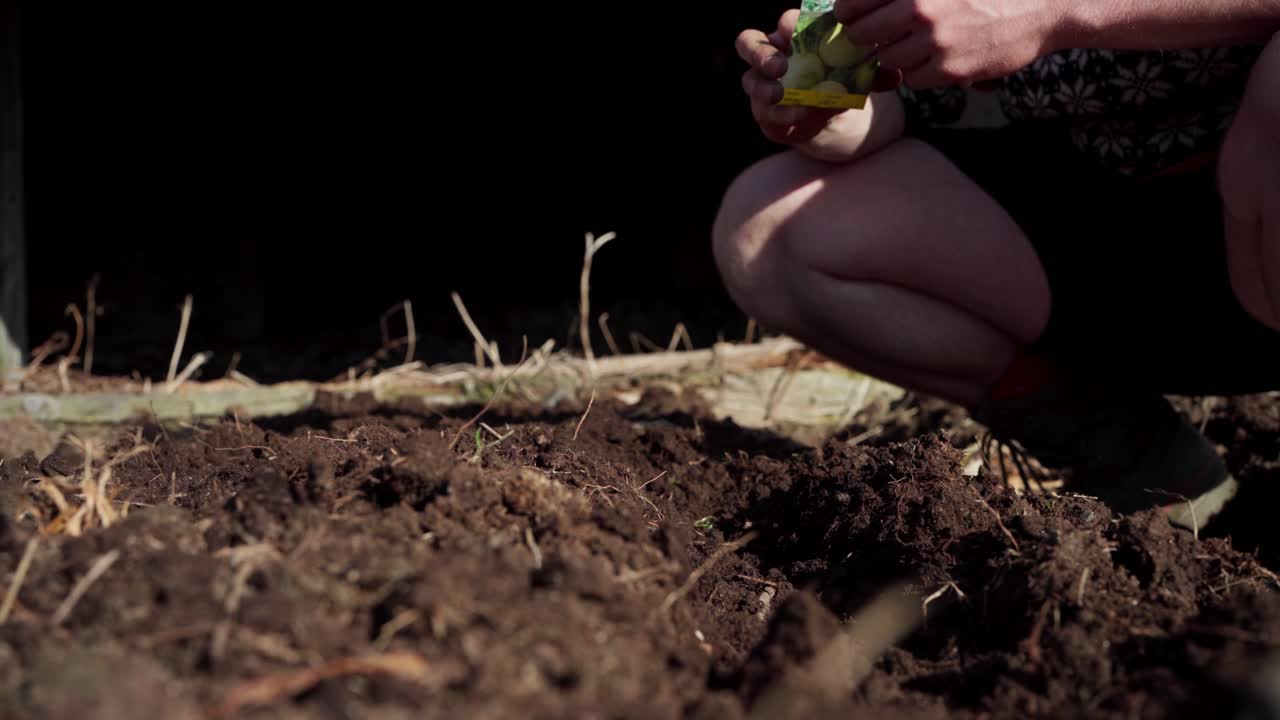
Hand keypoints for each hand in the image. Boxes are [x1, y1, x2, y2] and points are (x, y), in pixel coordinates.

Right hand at [736, 11, 903, 144]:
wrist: (825, 114)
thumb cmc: (837, 81)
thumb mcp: (856, 76)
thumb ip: (872, 74)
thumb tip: (896, 76)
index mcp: (794, 37)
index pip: (785, 22)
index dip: (790, 24)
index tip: (800, 32)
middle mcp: (770, 55)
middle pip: (748, 42)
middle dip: (761, 53)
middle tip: (780, 64)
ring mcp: (761, 83)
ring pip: (749, 80)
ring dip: (764, 88)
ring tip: (780, 95)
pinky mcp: (762, 110)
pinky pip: (763, 111)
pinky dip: (781, 114)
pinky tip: (798, 115)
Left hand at [834, 0, 1064, 88]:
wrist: (1043, 7)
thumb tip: (864, 4)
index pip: (854, 1)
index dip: (847, 10)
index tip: (848, 14)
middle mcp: (920, 8)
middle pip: (862, 34)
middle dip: (864, 37)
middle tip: (871, 36)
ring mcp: (934, 41)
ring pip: (887, 60)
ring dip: (895, 55)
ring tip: (916, 43)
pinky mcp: (949, 69)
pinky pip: (913, 78)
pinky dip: (919, 72)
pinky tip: (937, 57)